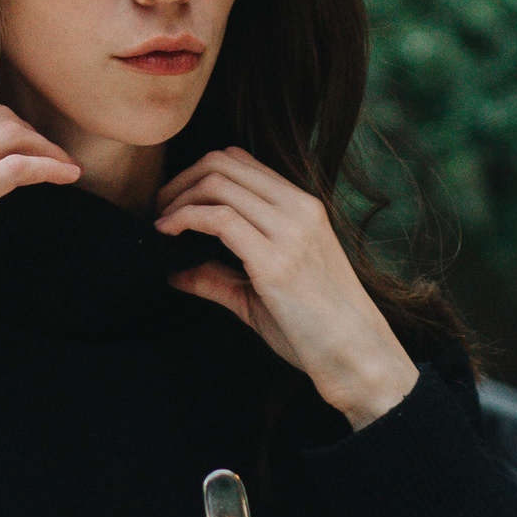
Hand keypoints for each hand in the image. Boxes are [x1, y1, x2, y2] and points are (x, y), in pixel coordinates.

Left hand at [153, 146, 419, 426]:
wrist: (357, 355)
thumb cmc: (316, 328)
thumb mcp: (264, 292)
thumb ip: (221, 277)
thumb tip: (176, 274)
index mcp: (302, 207)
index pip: (242, 161)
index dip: (199, 172)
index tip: (175, 201)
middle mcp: (298, 209)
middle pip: (223, 162)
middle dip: (182, 179)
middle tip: (160, 209)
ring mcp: (289, 231)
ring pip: (218, 183)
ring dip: (178, 198)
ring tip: (161, 223)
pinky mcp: (274, 260)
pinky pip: (219, 218)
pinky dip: (184, 218)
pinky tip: (168, 234)